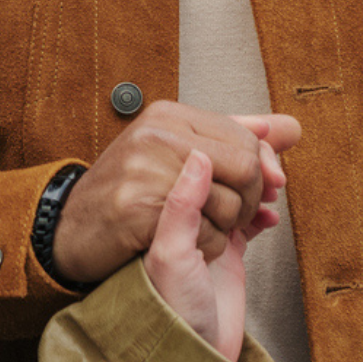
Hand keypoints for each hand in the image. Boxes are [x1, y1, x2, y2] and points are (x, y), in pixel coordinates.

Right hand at [50, 103, 300, 284]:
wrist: (72, 230)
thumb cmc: (129, 192)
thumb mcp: (177, 150)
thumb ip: (234, 136)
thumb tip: (290, 129)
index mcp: (168, 114)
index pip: (247, 136)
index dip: (266, 167)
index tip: (270, 189)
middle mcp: (156, 134)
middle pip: (247, 166)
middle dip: (253, 199)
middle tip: (240, 216)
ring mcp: (146, 169)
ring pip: (232, 202)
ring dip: (231, 227)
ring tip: (210, 229)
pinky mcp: (140, 208)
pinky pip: (208, 233)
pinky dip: (212, 247)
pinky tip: (193, 245)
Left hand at [142, 149, 275, 360]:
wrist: (190, 356)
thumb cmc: (170, 309)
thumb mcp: (171, 254)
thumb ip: (182, 207)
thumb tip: (198, 157)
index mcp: (167, 208)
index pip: (202, 160)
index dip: (232, 151)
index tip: (259, 148)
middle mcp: (186, 216)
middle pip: (223, 173)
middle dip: (252, 165)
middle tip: (274, 171)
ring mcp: (208, 233)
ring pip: (238, 194)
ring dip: (259, 187)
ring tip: (274, 189)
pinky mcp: (227, 254)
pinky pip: (249, 222)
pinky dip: (263, 215)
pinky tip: (270, 217)